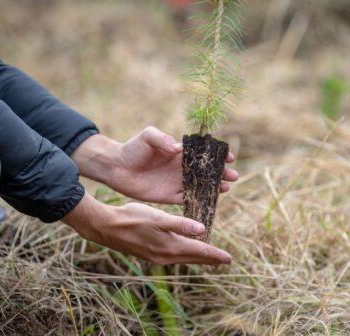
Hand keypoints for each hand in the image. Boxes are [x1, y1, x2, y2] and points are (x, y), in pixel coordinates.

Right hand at [62, 194, 231, 264]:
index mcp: (170, 246)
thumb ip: (181, 224)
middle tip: (223, 260)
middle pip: (193, 258)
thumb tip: (202, 229)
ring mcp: (156, 257)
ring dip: (197, 258)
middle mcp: (165, 255)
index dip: (215, 255)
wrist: (106, 227)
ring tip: (208, 257)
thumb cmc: (132, 218)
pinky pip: (173, 257)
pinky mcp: (149, 254)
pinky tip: (183, 251)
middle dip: (209, 259)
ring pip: (183, 258)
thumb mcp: (158, 217)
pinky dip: (184, 255)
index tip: (228, 258)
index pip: (199, 252)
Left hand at [71, 128, 237, 203]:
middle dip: (221, 173)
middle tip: (233, 176)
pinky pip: (187, 199)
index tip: (229, 157)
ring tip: (226, 188)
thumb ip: (162, 139)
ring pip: (201, 186)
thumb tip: (177, 148)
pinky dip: (198, 201)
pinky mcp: (168, 196)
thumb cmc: (133, 148)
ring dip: (214, 187)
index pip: (204, 153)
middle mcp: (181, 168)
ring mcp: (176, 182)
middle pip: (207, 171)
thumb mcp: (148, 137)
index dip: (218, 155)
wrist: (117, 167)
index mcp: (180, 152)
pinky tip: (209, 202)